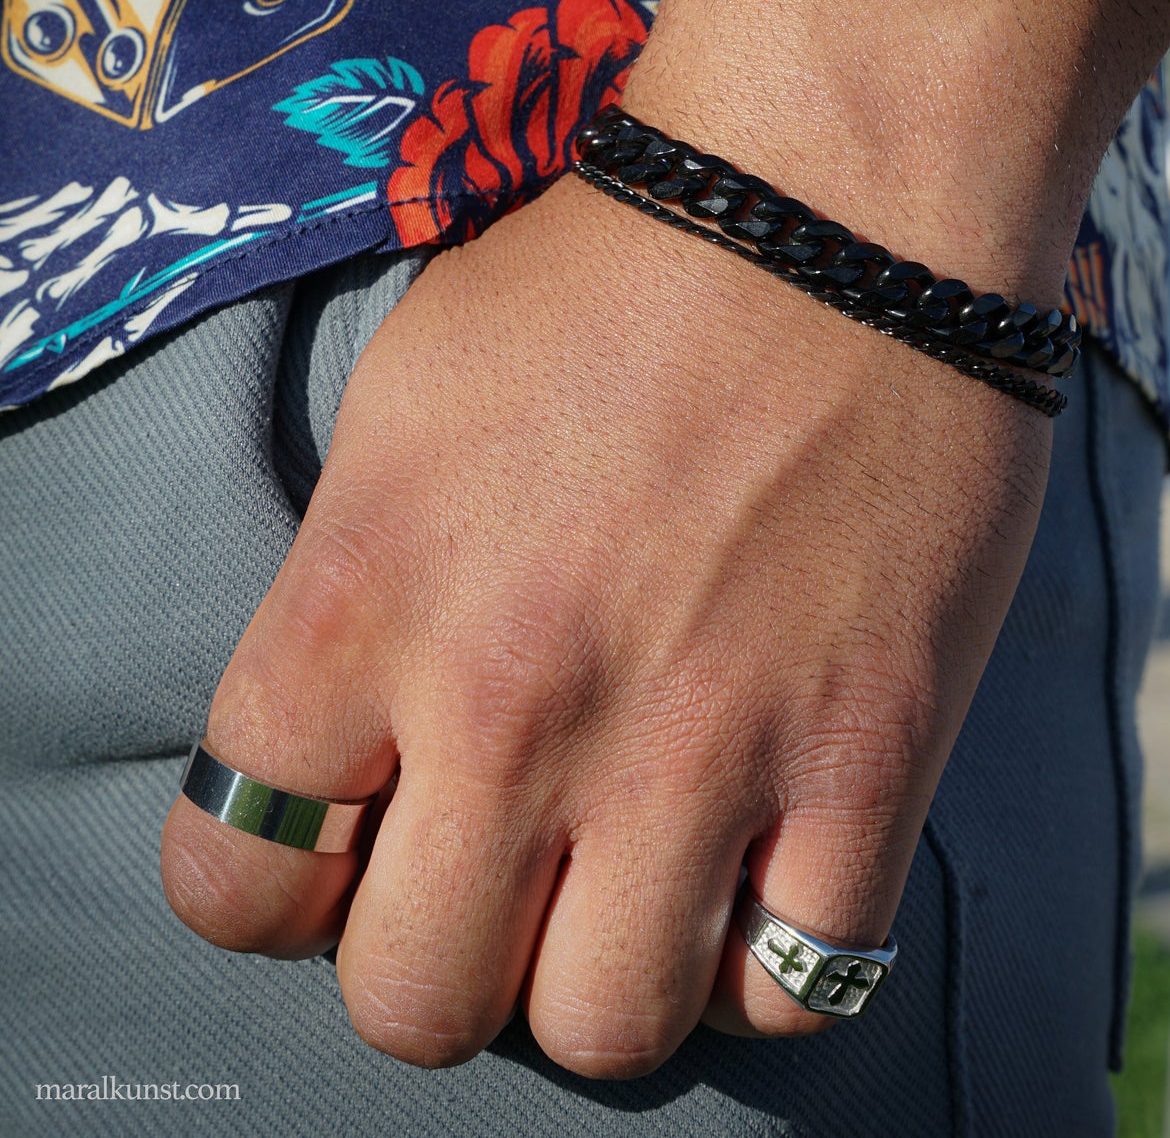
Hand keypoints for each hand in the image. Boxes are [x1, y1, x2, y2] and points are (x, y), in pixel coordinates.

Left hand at [161, 173, 1051, 1074]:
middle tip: (498, 874)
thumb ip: (352, 592)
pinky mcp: (868, 755)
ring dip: (600, 977)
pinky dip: (763, 950)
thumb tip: (354, 736)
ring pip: (602, 1029)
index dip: (277, 887)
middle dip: (439, 962)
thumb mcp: (409, 403)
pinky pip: (794, 980)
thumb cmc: (614, 279)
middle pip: (411, 1003)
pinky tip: (762, 865)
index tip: (346, 845)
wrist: (837, 209)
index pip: (233, 879)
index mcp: (374, 599)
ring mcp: (701, 745)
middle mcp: (517, 701)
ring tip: (632, 882)